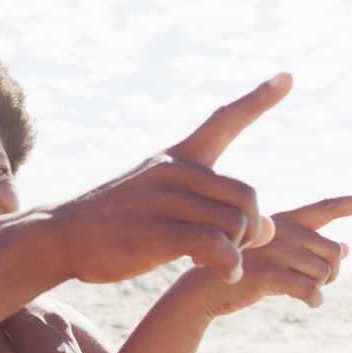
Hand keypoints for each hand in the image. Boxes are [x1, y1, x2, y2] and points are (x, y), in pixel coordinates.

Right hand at [51, 73, 291, 284]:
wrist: (62, 236)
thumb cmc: (116, 224)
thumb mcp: (162, 205)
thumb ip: (214, 211)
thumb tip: (269, 229)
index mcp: (175, 159)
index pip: (223, 122)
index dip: (258, 100)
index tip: (289, 77)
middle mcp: (172, 172)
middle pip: (247, 195)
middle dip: (249, 228)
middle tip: (233, 248)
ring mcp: (163, 201)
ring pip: (235, 223)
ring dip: (238, 252)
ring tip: (220, 264)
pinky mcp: (156, 232)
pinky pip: (216, 246)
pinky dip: (228, 265)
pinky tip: (222, 275)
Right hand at [181, 192, 351, 317]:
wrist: (200, 291)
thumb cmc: (239, 272)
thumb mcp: (273, 255)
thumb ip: (308, 249)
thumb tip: (348, 248)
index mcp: (283, 221)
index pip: (326, 208)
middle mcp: (282, 231)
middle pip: (334, 252)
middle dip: (331, 273)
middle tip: (314, 283)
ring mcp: (275, 250)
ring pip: (325, 272)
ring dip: (319, 288)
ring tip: (302, 293)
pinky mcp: (270, 273)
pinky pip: (312, 291)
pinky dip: (314, 301)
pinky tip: (307, 303)